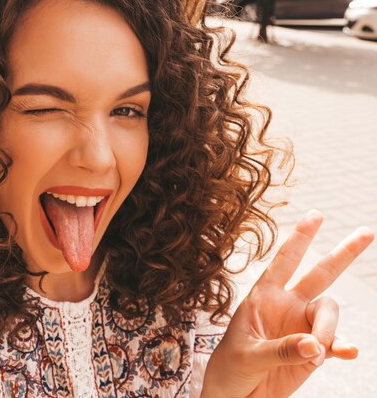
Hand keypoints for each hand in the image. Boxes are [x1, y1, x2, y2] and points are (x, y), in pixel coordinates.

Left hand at [201, 210, 373, 397]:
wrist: (236, 396)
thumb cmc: (231, 368)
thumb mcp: (248, 355)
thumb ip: (281, 349)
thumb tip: (317, 345)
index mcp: (263, 297)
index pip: (283, 262)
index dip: (299, 238)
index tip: (316, 215)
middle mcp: (287, 306)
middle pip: (320, 274)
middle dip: (343, 253)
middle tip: (367, 232)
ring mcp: (302, 327)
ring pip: (330, 313)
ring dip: (328, 329)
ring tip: (315, 353)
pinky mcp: (314, 352)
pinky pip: (336, 344)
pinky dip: (342, 347)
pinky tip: (346, 352)